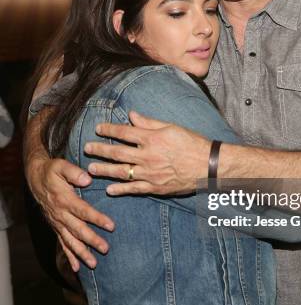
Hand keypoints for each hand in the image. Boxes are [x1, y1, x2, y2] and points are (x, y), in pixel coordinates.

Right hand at [27, 156, 114, 270]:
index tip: (111, 226)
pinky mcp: (56, 227)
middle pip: (78, 230)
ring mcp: (58, 222)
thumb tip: (88, 179)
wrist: (36, 178)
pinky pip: (63, 243)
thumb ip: (74, 172)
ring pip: (70, 241)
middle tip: (105, 249)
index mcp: (65, 199)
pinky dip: (69, 256)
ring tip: (93, 264)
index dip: (97, 219)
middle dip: (92, 241)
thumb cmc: (52, 171)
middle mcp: (61, 214)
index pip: (84, 211)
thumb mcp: (61, 166)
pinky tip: (77, 268)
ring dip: (82, 253)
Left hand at [85, 111, 210, 194]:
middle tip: (87, 148)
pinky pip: (134, 189)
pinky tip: (110, 190)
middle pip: (117, 152)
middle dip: (100, 150)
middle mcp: (147, 156)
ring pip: (121, 172)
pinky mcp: (155, 187)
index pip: (124, 133)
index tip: (98, 128)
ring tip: (91, 169)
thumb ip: (149, 122)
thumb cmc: (192, 143)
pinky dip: (121, 190)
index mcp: (151, 139)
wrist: (208, 165)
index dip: (109, 130)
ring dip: (104, 170)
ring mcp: (150, 173)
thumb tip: (131, 115)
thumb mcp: (171, 127)